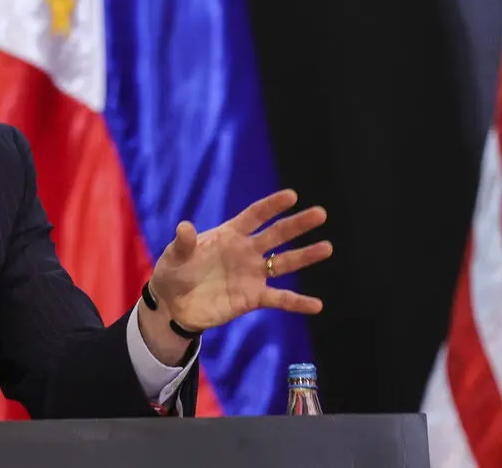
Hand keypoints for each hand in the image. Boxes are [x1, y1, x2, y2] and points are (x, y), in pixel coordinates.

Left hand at [140, 189, 330, 356]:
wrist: (174, 304)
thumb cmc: (174, 272)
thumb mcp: (174, 256)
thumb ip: (183, 243)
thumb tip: (184, 227)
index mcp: (229, 235)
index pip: (254, 216)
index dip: (271, 206)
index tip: (292, 196)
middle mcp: (246, 251)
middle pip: (276, 235)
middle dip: (297, 224)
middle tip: (320, 214)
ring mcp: (252, 275)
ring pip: (284, 263)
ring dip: (305, 256)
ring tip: (326, 247)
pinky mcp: (253, 298)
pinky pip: (280, 299)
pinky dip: (297, 302)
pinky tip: (317, 305)